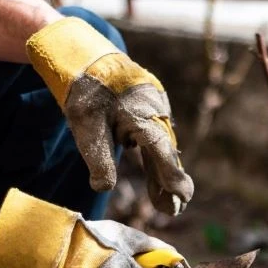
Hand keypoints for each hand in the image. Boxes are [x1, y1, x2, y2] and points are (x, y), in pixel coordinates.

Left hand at [26, 17, 192, 215]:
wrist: (87, 56)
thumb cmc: (85, 90)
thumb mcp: (84, 127)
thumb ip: (97, 158)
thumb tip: (102, 189)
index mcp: (142, 115)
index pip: (162, 152)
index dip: (172, 177)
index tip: (182, 198)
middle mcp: (156, 112)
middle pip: (167, 154)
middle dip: (171, 184)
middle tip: (174, 211)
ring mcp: (157, 110)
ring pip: (163, 148)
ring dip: (164, 175)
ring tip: (166, 205)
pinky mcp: (152, 110)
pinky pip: (158, 139)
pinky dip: (157, 161)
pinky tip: (157, 180)